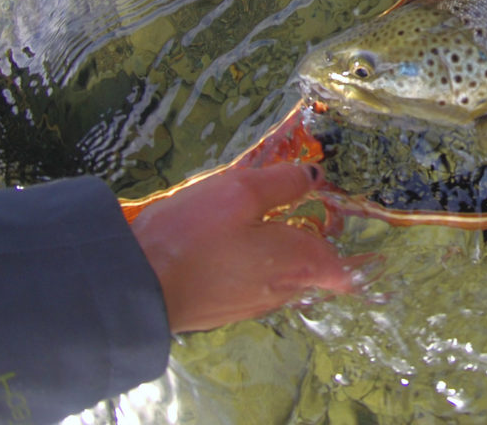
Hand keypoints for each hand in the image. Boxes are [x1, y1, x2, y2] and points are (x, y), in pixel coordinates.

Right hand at [130, 163, 360, 332]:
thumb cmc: (194, 236)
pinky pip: (251, 284)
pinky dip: (250, 265)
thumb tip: (315, 176)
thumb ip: (284, 183)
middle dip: (309, 242)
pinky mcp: (223, 309)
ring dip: (277, 252)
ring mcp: (252, 304)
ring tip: (256, 223)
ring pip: (281, 277)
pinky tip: (225, 246)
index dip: (350, 248)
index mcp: (299, 262)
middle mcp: (284, 290)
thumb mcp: (242, 191)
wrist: (136, 287)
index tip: (340, 223)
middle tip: (295, 211)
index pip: (343, 268)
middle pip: (312, 268)